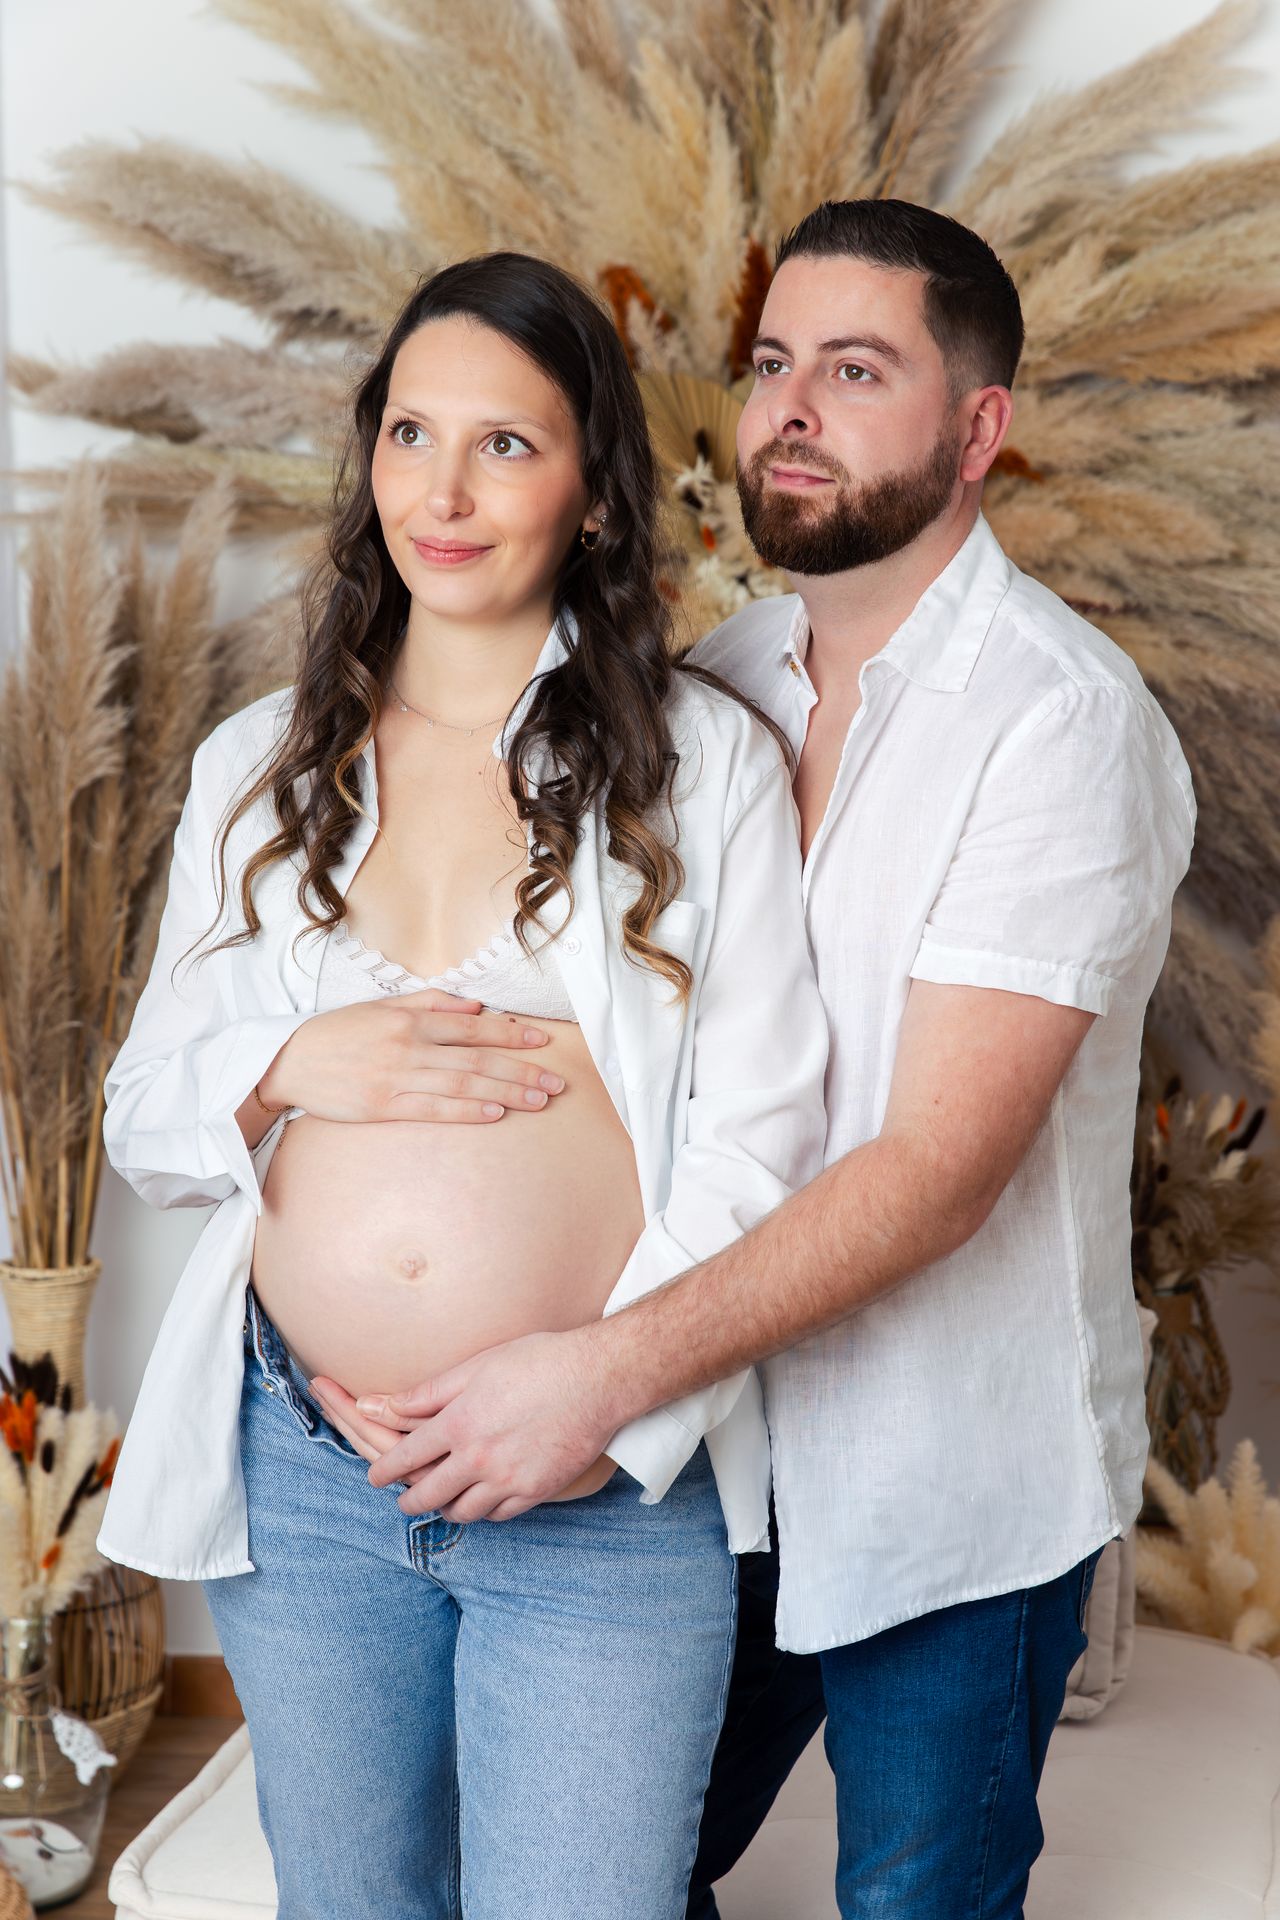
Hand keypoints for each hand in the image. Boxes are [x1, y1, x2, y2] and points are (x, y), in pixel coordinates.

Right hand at [258, 989, 565, 1123]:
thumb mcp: (381, 1005)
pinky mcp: (384, 1107)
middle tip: (556, 1082)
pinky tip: (495, 1114)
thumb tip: (474, 1005)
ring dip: (505, 1093)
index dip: (511, 1035)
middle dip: (521, 1071)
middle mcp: (408, 1047)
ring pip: (462, 1085)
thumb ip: (429, 1003)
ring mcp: (396, 1078)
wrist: (290, 1062)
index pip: (473, 1026)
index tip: (543, 1042)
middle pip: (476, 1059)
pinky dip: (466, 1111)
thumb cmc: (339, 1032)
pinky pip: (433, 1110)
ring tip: (539, 1100)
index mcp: (409, 1019)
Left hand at [340, 1329, 620, 1521]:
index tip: (375, 1477)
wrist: (599, 1379)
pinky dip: (484, 1511)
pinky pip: (499, 1515)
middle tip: (404, 1498)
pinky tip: (482, 1500)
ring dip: (445, 1508)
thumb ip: (427, 1393)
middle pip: (428, 1494)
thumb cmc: (538, 1362)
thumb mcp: (476, 1367)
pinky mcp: (537, 1491)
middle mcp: (479, 1459)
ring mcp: (509, 1479)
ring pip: (462, 1512)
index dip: (384, 1470)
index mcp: (459, 1423)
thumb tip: (378, 1404)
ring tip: (442, 1501)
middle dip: (409, 1499)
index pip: (405, 1457)